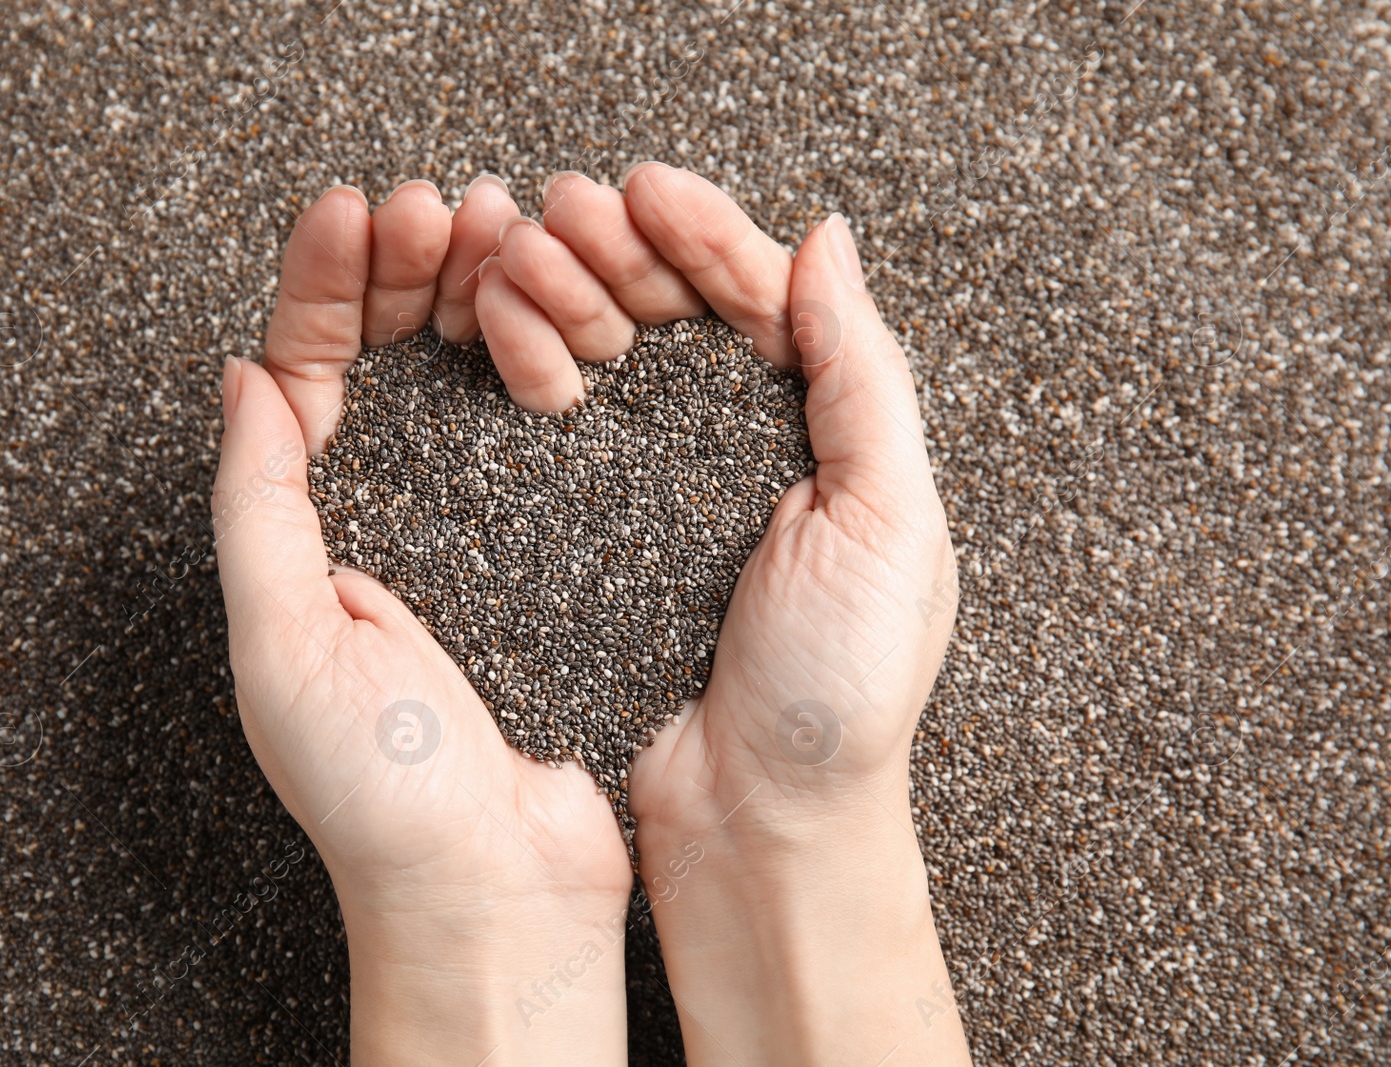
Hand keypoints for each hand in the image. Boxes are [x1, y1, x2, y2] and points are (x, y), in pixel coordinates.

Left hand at [217, 177, 633, 1065]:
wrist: (497, 887)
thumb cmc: (381, 793)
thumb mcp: (280, 644)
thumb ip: (257, 509)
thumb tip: (239, 378)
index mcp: (312, 531)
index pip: (304, 375)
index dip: (323, 286)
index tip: (355, 214)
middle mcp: (392, 517)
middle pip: (388, 357)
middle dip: (407, 268)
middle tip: (444, 207)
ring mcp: (479, 526)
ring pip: (467, 378)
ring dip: (477, 295)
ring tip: (503, 234)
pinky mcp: (556, 547)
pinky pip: (543, 433)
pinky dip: (544, 363)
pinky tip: (557, 318)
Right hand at [539, 165, 970, 1064]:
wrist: (759, 825)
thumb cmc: (841, 693)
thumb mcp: (890, 523)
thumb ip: (865, 378)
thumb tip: (829, 241)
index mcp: (821, 434)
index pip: (764, 298)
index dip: (705, 234)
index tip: (644, 189)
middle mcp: (737, 451)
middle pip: (675, 312)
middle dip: (620, 246)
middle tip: (561, 209)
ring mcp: (658, 492)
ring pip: (611, 356)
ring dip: (567, 290)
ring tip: (518, 254)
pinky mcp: (592, 535)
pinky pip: (558, 430)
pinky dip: (531, 368)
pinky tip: (500, 333)